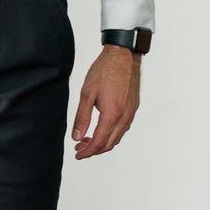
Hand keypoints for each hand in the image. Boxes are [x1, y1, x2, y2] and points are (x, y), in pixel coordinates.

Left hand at [71, 45, 141, 159]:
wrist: (123, 55)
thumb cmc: (105, 70)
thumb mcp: (87, 93)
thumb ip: (82, 117)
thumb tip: (77, 136)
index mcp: (112, 115)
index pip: (99, 142)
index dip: (87, 152)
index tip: (78, 154)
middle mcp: (124, 117)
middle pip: (109, 144)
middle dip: (94, 150)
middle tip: (80, 148)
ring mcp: (131, 113)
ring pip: (117, 137)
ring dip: (103, 142)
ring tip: (88, 139)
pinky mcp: (133, 107)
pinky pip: (123, 128)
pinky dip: (111, 133)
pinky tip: (102, 128)